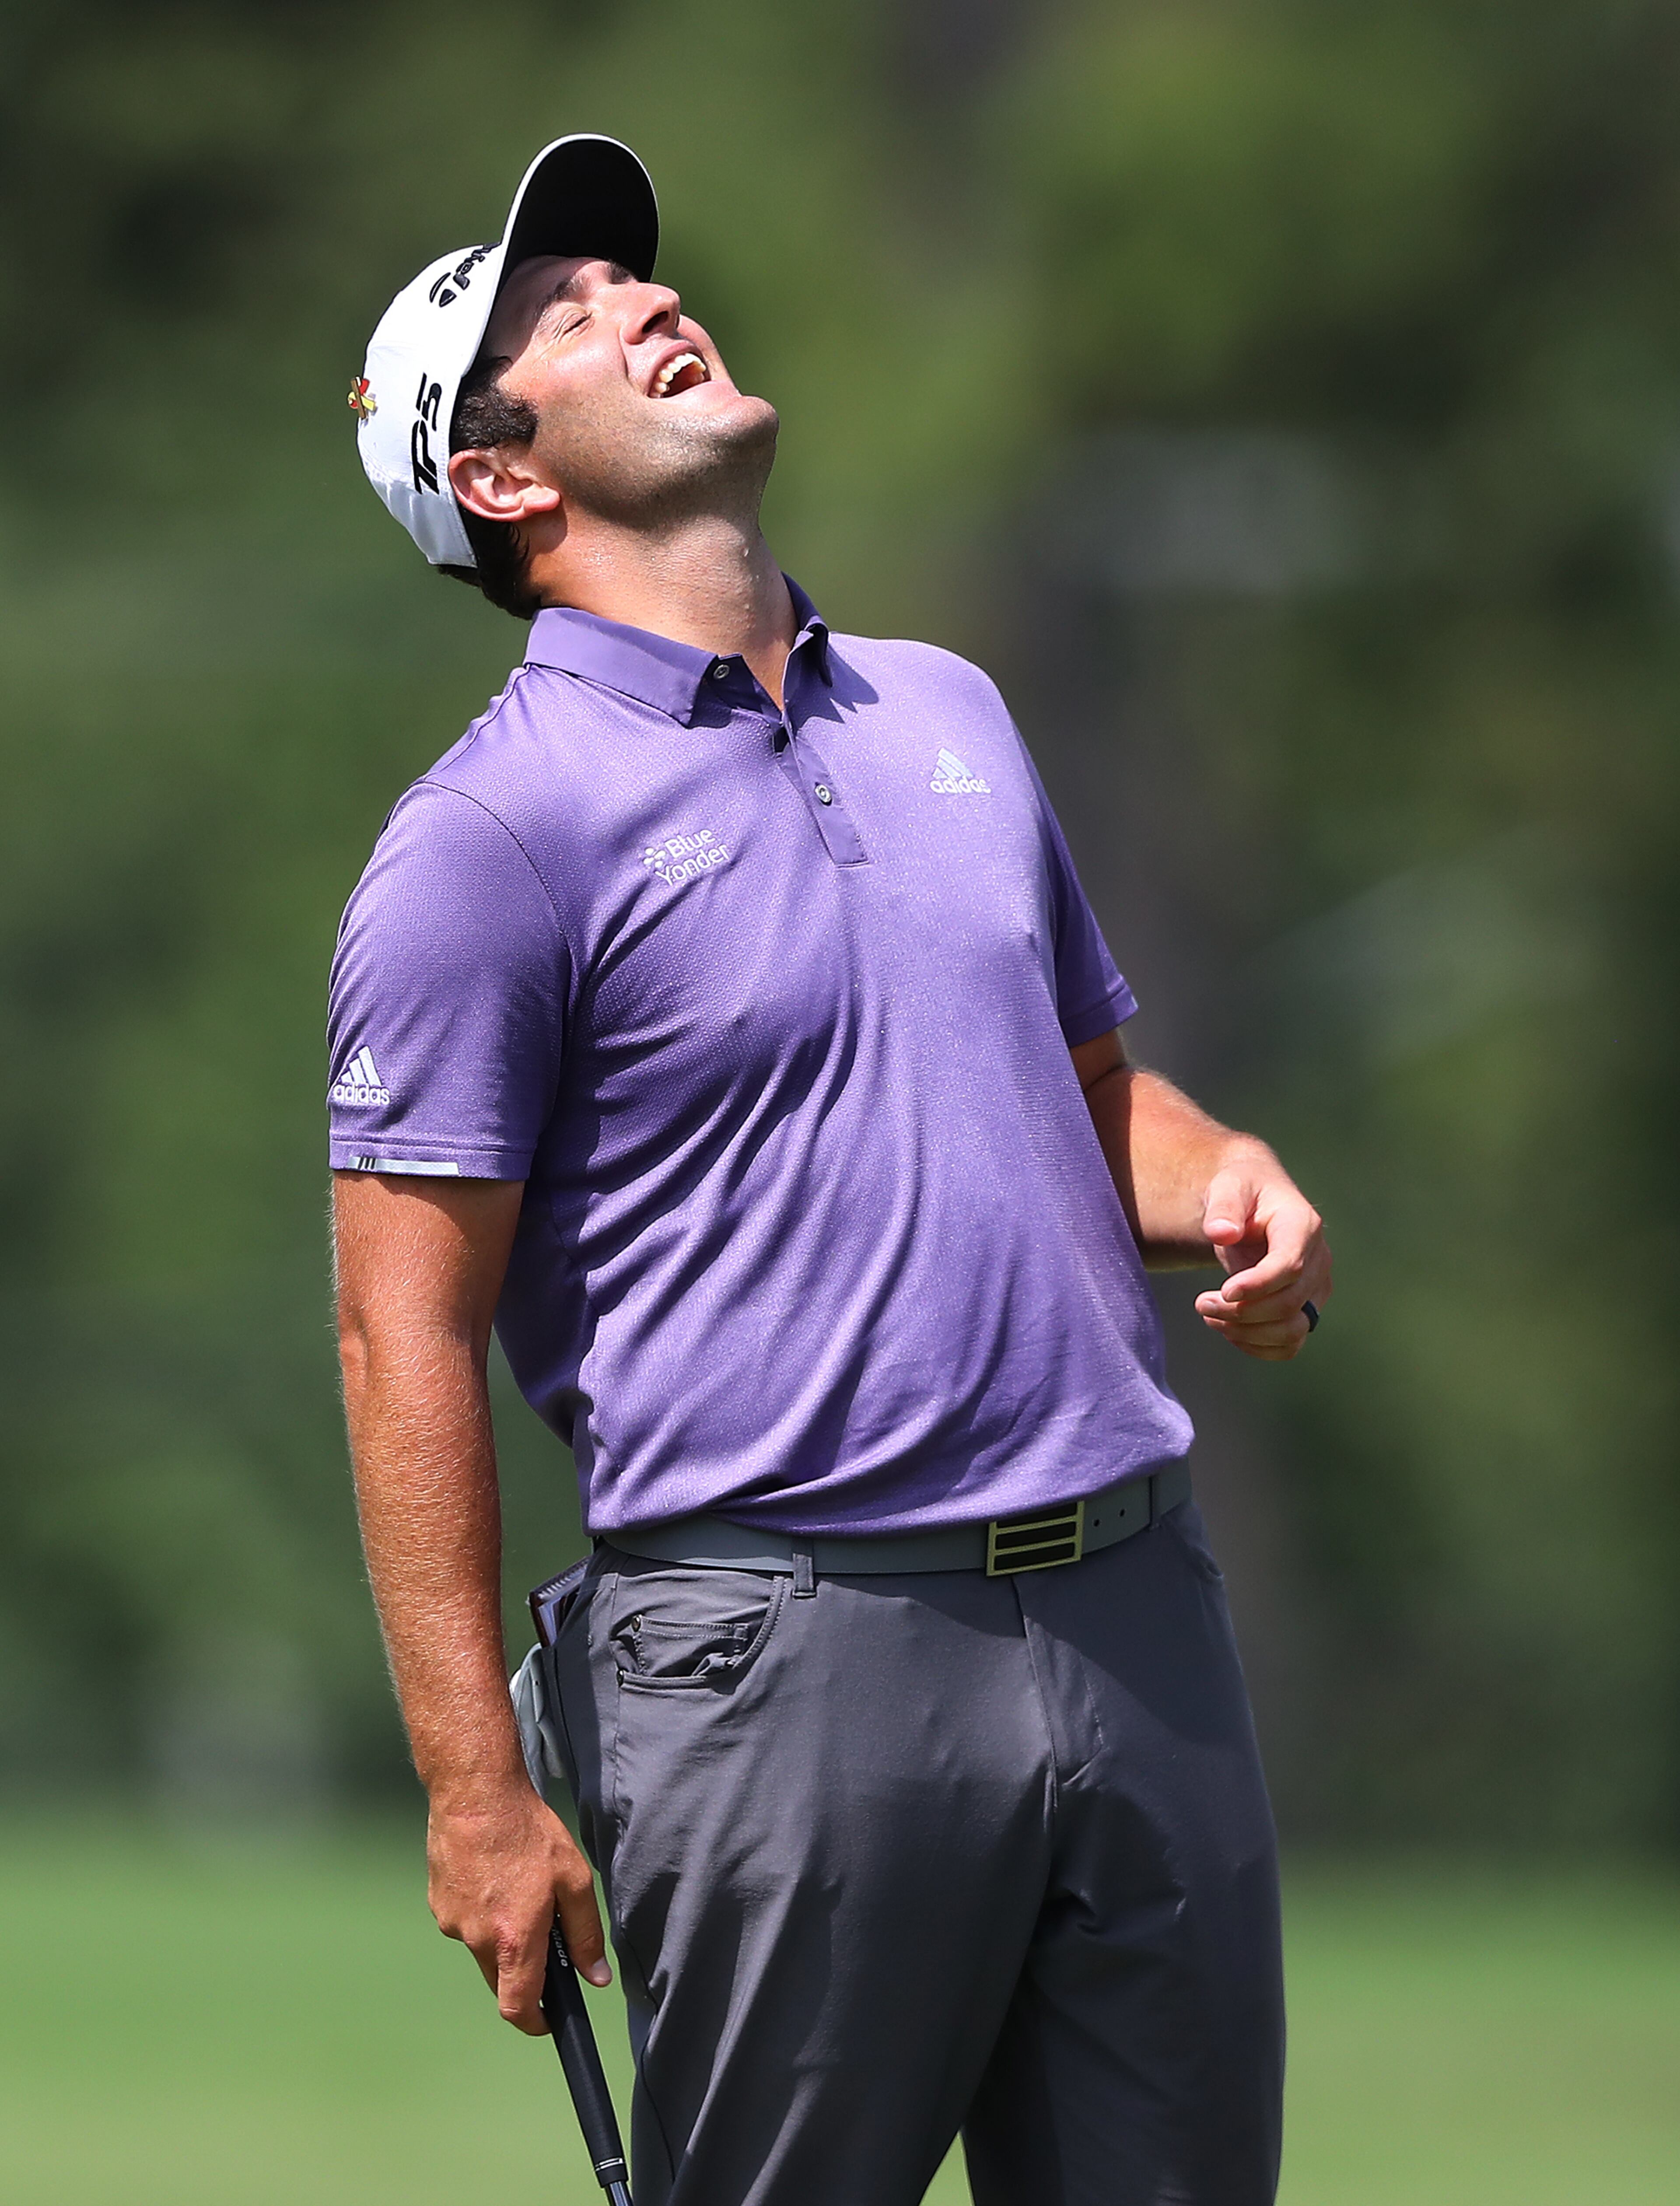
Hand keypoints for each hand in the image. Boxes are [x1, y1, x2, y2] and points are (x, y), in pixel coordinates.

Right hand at [426, 1782, 609, 2032]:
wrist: (474, 1794)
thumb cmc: (528, 1831)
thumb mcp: (573, 1878)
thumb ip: (585, 1933)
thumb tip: (595, 1977)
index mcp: (513, 1939)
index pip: (518, 2008)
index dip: (536, 2021)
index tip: (550, 2018)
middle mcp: (476, 1939)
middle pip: (501, 1980)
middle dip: (523, 1971)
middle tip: (542, 1932)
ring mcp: (451, 1922)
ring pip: (481, 1948)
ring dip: (501, 1935)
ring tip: (515, 1887)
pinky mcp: (437, 1903)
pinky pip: (463, 1923)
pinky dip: (481, 1912)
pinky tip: (493, 1876)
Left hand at [1193, 1146, 1330, 1361]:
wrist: (1254, 1202)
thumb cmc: (1241, 1191)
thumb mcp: (1228, 1187)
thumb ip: (1224, 1207)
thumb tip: (1222, 1233)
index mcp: (1302, 1225)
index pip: (1289, 1266)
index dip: (1258, 1285)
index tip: (1223, 1290)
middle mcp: (1318, 1259)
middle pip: (1288, 1303)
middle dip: (1241, 1311)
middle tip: (1201, 1304)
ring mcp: (1315, 1287)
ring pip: (1293, 1330)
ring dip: (1247, 1333)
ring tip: (1210, 1316)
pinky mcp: (1306, 1308)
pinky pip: (1290, 1343)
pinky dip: (1258, 1346)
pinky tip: (1228, 1330)